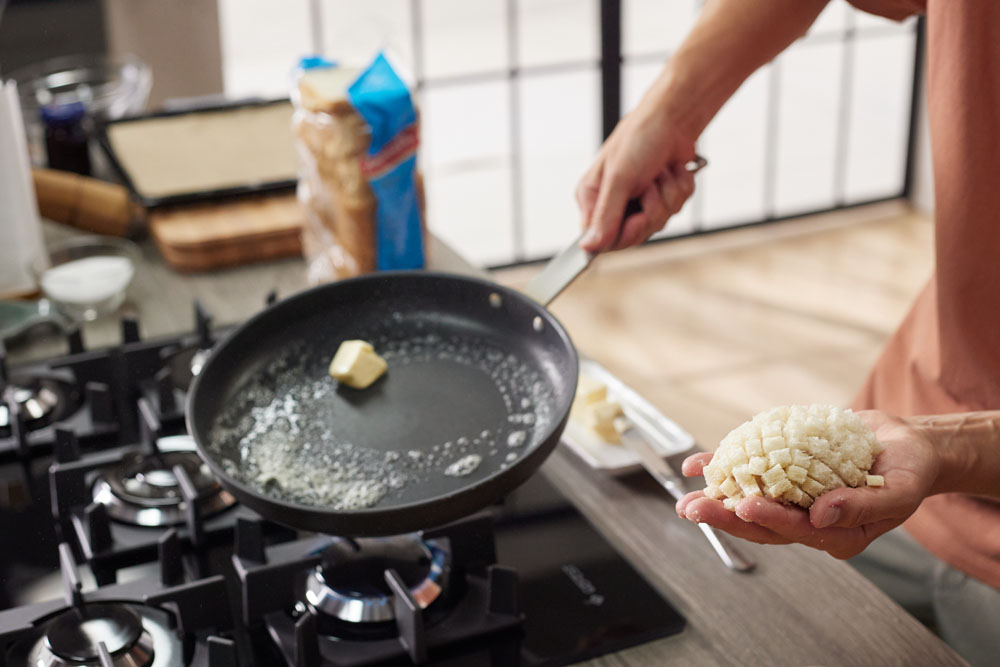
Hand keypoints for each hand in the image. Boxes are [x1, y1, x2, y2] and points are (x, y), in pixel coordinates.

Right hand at [575, 104, 697, 252]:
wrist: (674, 118)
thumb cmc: (640, 139)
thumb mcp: (619, 179)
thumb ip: (605, 216)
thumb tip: (587, 248)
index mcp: (592, 198)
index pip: (601, 240)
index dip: (624, 234)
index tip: (638, 219)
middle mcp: (613, 204)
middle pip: (633, 236)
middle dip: (650, 210)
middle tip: (650, 187)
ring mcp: (639, 202)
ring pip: (658, 223)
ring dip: (667, 196)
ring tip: (660, 173)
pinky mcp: (661, 198)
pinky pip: (675, 210)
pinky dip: (679, 190)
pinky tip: (673, 170)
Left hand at [674, 410, 939, 558]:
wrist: (905, 446)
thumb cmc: (908, 471)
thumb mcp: (900, 489)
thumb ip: (863, 506)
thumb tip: (823, 515)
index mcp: (837, 534)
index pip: (795, 530)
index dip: (768, 518)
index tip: (743, 505)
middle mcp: (809, 520)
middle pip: (762, 523)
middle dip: (725, 517)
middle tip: (693, 510)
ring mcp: (794, 497)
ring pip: (749, 501)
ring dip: (715, 498)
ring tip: (684, 498)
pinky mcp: (784, 473)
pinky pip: (749, 472)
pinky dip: (721, 466)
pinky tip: (695, 464)